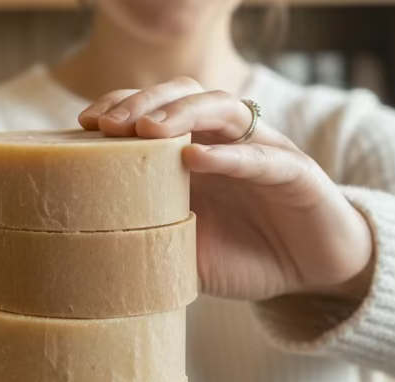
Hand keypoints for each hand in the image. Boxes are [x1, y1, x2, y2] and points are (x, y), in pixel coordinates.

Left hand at [79, 76, 374, 302]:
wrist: (311, 274)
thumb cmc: (245, 257)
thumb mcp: (185, 253)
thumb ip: (149, 242)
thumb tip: (90, 254)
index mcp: (194, 152)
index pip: (153, 111)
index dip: (119, 108)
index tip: (83, 126)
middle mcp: (225, 141)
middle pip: (182, 94)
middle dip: (141, 102)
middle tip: (106, 126)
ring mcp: (261, 150)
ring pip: (221, 108)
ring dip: (181, 113)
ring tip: (146, 130)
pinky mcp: (295, 173)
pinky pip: (261, 156)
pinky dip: (228, 155)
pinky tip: (196, 158)